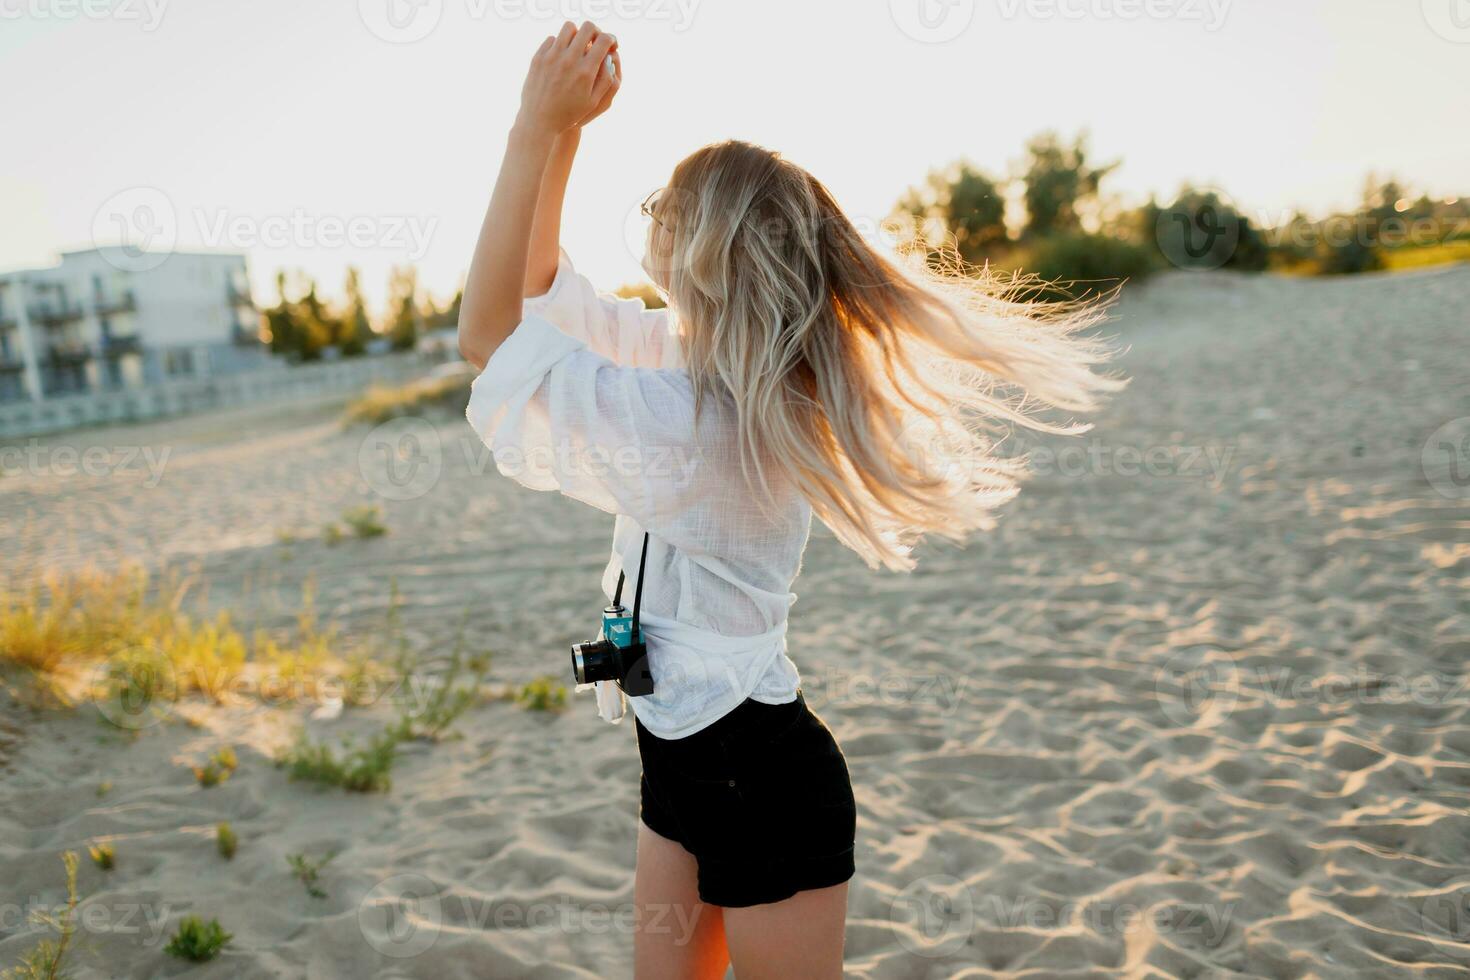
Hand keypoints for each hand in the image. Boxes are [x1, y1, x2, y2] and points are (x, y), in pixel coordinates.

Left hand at [516, 21, 618, 138]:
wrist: (539, 121)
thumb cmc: (570, 114)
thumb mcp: (594, 102)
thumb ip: (606, 79)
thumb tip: (610, 57)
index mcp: (586, 71)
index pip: (604, 40)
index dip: (611, 39)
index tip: (611, 44)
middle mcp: (569, 60)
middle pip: (588, 28)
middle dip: (596, 32)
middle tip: (596, 41)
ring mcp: (552, 56)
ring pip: (569, 27)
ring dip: (577, 34)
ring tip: (578, 46)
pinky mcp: (538, 57)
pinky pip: (552, 38)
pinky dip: (560, 44)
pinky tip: (561, 56)